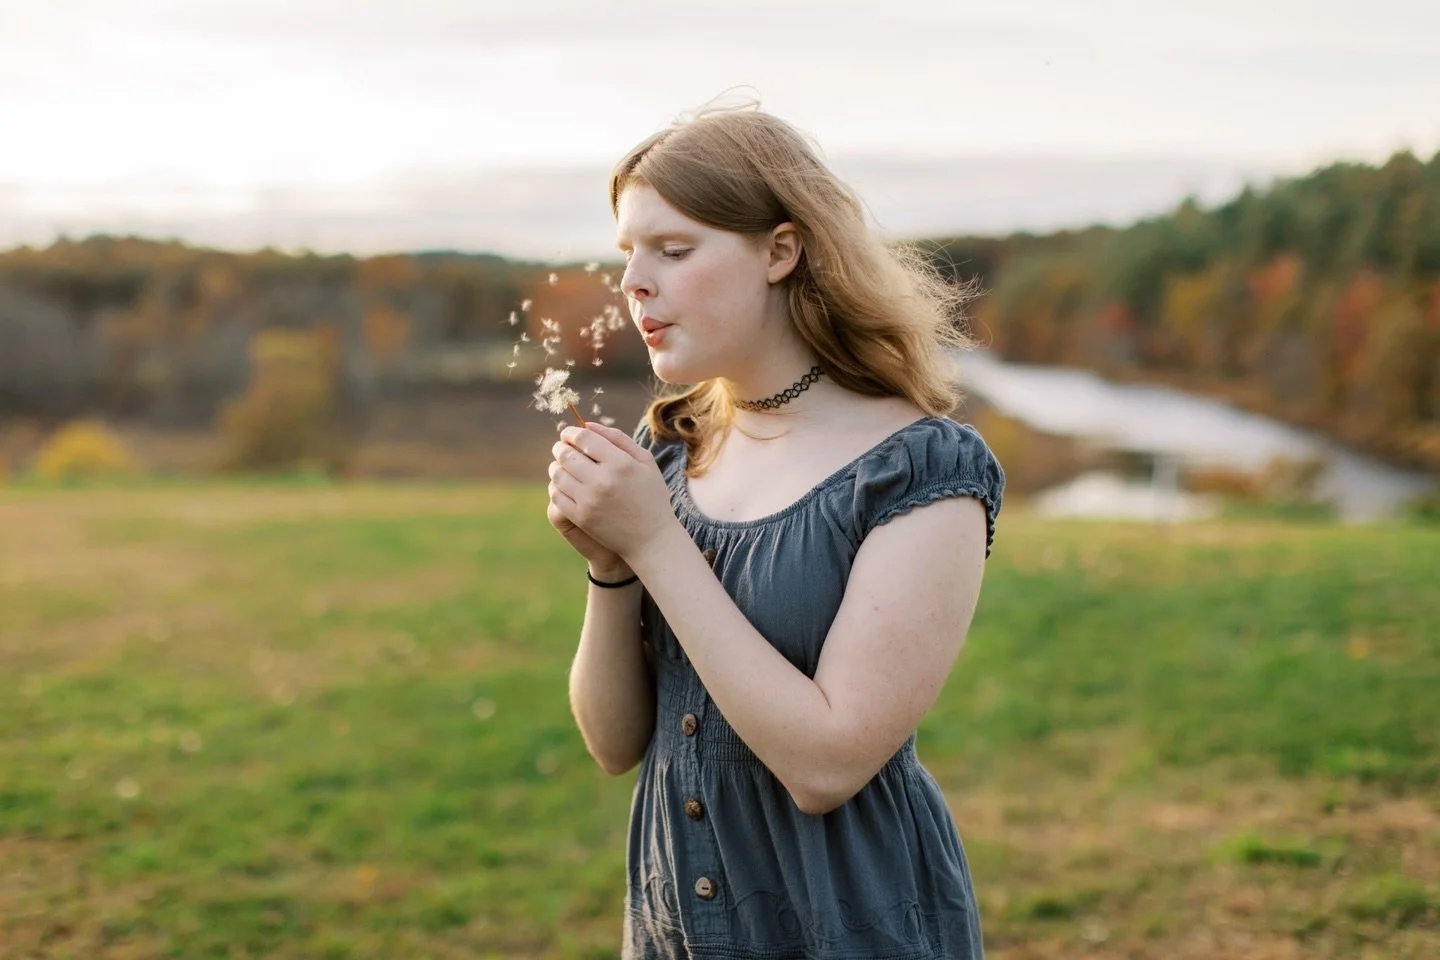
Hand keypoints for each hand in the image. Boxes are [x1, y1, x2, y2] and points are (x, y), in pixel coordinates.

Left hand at [547, 423, 676, 562]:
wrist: (651, 539)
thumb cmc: (651, 496)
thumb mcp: (645, 462)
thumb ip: (618, 438)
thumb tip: (586, 425)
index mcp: (621, 463)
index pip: (583, 438)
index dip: (570, 432)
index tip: (568, 433)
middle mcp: (603, 480)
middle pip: (566, 454)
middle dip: (560, 447)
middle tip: (562, 447)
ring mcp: (590, 500)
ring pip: (558, 474)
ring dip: (556, 466)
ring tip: (562, 465)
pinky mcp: (581, 518)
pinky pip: (557, 495)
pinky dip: (556, 486)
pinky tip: (564, 484)